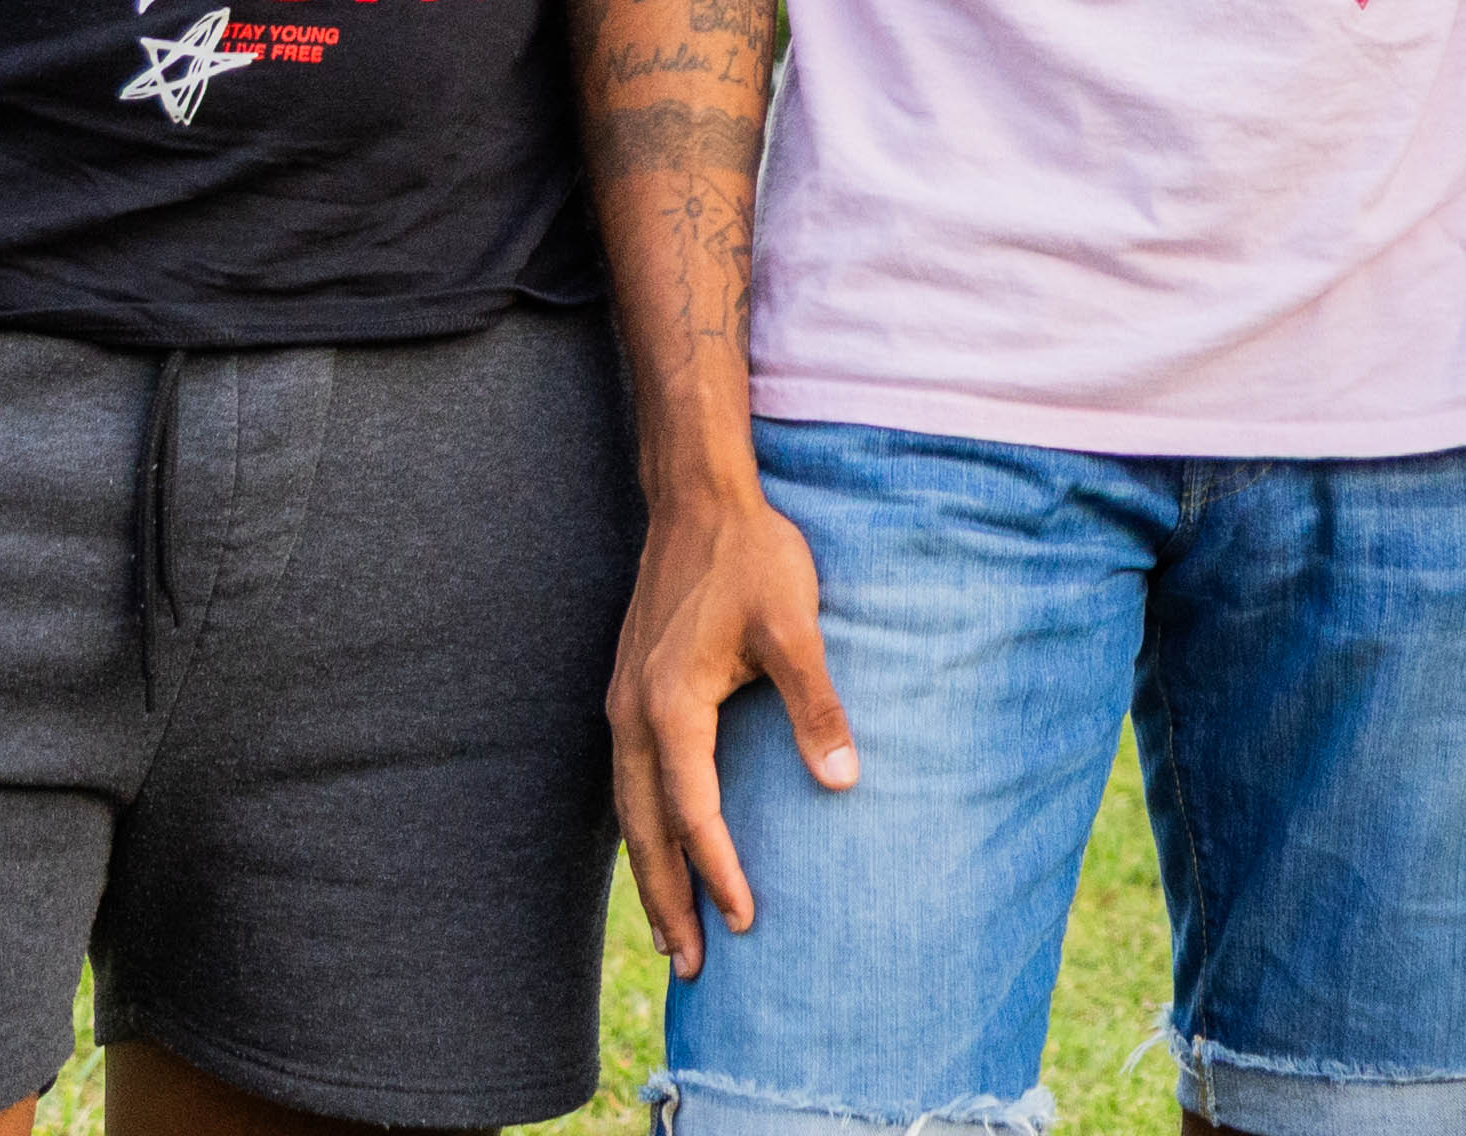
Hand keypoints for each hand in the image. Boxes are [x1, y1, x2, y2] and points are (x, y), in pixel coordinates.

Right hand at [608, 475, 856, 979]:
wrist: (697, 498)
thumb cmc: (752, 558)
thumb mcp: (796, 628)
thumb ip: (816, 706)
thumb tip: (843, 782)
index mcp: (669, 707)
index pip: (693, 812)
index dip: (719, 870)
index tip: (746, 920)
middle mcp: (631, 716)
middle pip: (644, 832)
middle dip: (669, 900)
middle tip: (694, 967)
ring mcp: (622, 706)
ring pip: (629, 813)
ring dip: (651, 875)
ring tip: (676, 933)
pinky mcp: (628, 694)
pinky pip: (629, 783)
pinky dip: (645, 831)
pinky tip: (664, 852)